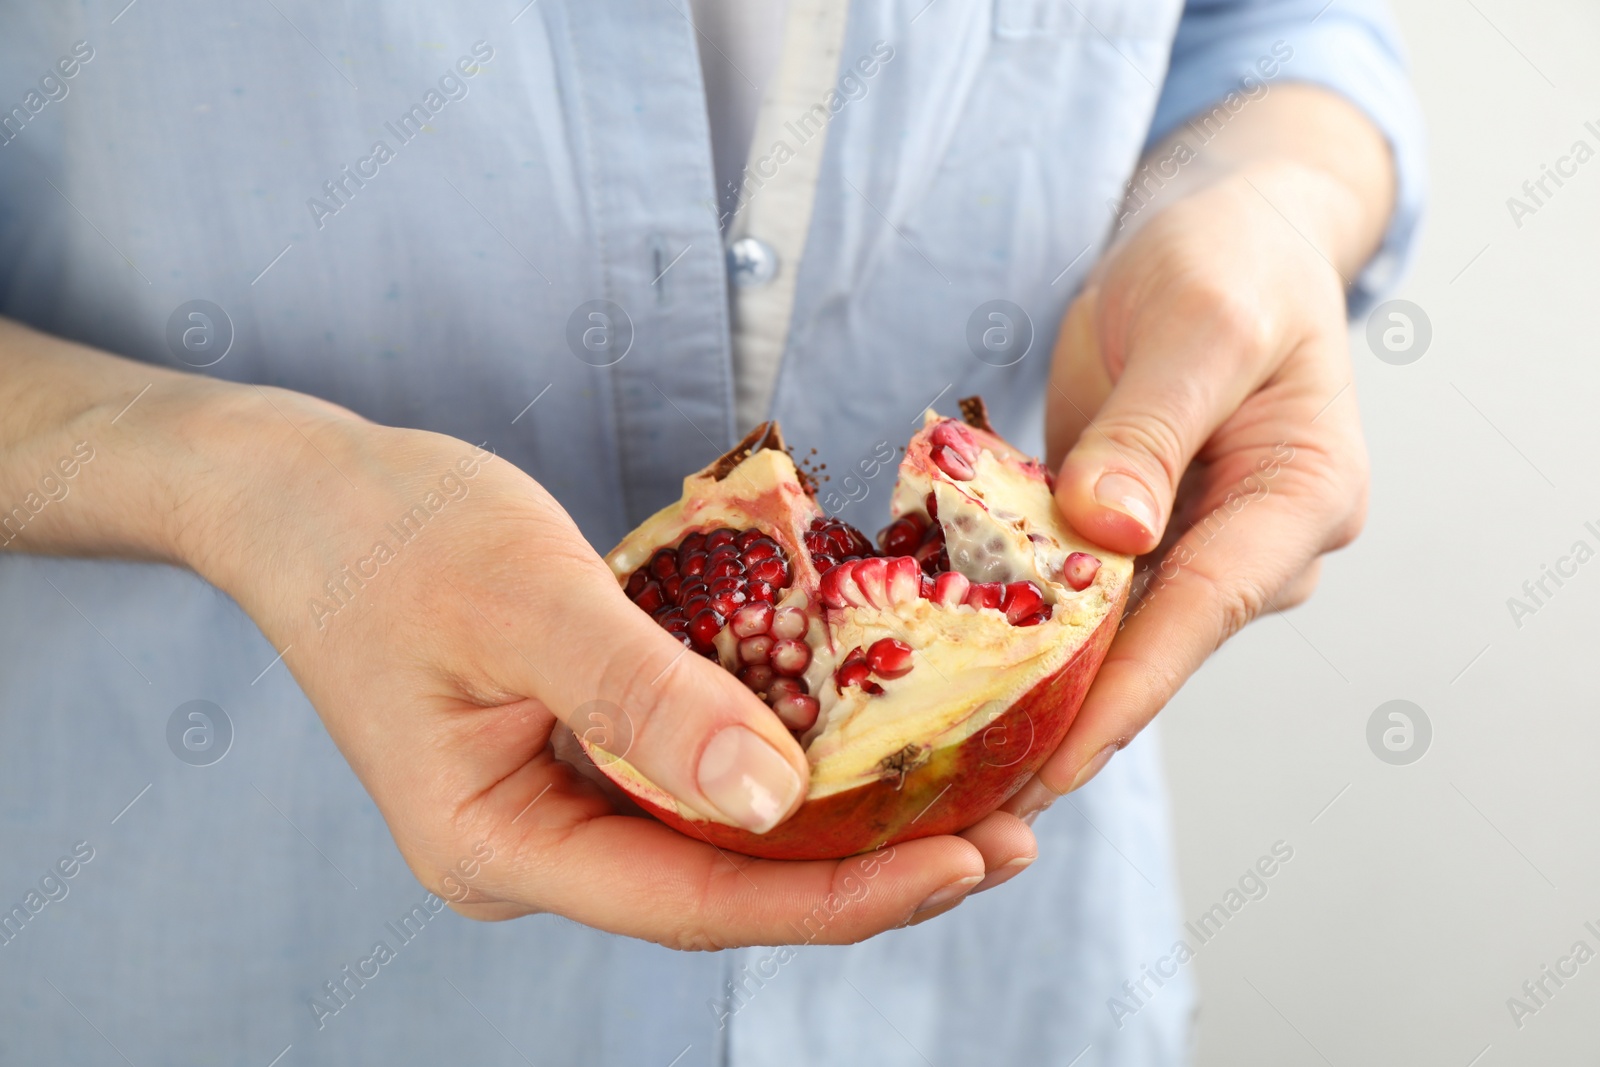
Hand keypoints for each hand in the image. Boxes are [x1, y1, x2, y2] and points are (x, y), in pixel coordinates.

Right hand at [183, 388, 1025, 946]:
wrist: (301, 495)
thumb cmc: (393, 532)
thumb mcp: (526, 598)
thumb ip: (645, 698)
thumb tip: (771, 798)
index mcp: (496, 846)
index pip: (696, 901)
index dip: (839, 894)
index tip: (966, 860)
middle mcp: (531, 852)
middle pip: (720, 891)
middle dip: (864, 872)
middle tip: (1005, 836)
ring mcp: (551, 809)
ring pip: (714, 844)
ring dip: (835, 827)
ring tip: (968, 801)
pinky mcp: (573, 757)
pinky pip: (693, 784)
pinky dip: (782, 770)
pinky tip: (865, 748)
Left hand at [1005, 160, 1373, 817]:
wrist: (1219, 239)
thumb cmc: (1228, 263)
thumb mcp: (1199, 323)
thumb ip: (1156, 426)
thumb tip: (1112, 535)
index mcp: (1302, 497)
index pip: (1206, 609)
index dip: (1129, 692)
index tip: (1056, 765)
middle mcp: (1257, 545)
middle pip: (1157, 644)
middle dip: (1071, 718)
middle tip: (975, 792)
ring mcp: (1195, 545)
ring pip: (1113, 631)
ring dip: (1037, 686)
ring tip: (951, 761)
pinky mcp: (1136, 536)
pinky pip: (1079, 592)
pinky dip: (1020, 625)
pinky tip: (951, 674)